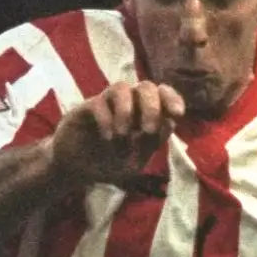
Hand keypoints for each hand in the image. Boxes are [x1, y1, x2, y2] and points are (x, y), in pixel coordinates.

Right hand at [46, 81, 181, 186]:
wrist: (78, 170)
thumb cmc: (110, 162)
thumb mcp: (136, 160)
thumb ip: (152, 144)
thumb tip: (168, 123)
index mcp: (144, 114)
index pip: (163, 96)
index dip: (172, 99)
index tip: (178, 113)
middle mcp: (128, 104)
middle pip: (146, 86)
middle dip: (151, 107)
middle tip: (148, 130)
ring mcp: (107, 104)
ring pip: (121, 87)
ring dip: (127, 110)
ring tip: (123, 134)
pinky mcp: (86, 108)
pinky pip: (99, 103)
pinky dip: (106, 120)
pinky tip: (108, 138)